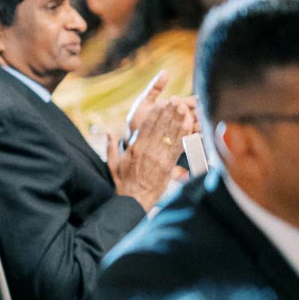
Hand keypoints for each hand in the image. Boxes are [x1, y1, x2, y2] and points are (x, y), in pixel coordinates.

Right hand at [109, 90, 196, 210]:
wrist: (134, 200)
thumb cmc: (123, 183)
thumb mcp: (113, 164)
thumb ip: (111, 147)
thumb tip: (109, 132)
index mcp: (134, 148)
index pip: (146, 126)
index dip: (155, 113)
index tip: (161, 102)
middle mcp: (147, 150)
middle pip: (160, 126)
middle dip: (169, 112)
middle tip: (176, 99)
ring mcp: (159, 157)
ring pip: (170, 134)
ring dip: (178, 119)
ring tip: (184, 107)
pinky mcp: (168, 165)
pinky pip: (177, 147)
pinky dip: (184, 135)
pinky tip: (189, 125)